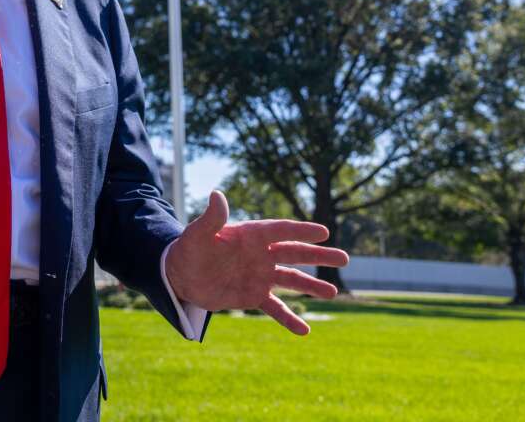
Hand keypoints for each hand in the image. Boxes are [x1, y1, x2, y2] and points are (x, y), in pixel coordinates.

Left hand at [165, 190, 348, 334]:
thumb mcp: (198, 233)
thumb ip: (212, 217)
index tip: (324, 232)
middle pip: (295, 253)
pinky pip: (276, 308)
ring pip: (291, 280)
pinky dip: (289, 318)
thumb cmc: (189, 249)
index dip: (302, 231)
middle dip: (319, 256)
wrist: (180, 275)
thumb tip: (216, 194)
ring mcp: (260, 275)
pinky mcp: (253, 295)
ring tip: (333, 292)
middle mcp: (261, 254)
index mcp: (251, 235)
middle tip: (344, 259)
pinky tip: (305, 331)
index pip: (282, 231)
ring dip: (312, 286)